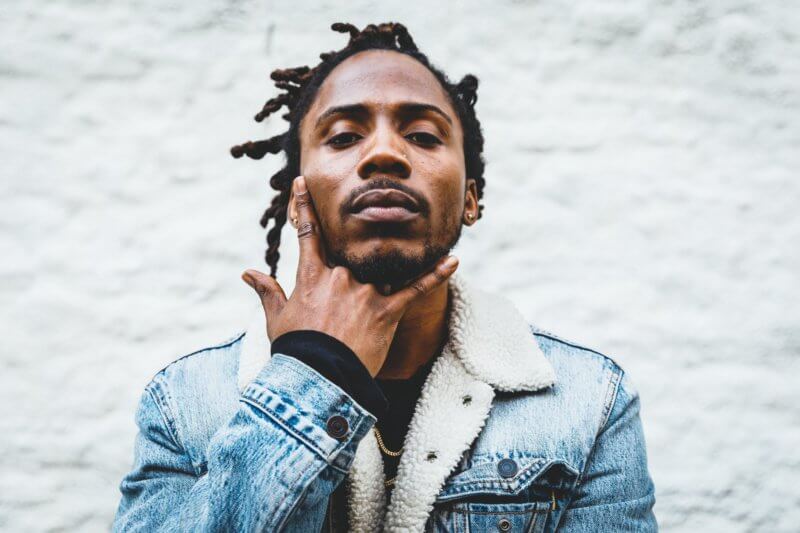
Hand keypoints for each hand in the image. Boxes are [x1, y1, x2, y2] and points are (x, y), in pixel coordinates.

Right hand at [240, 175, 458, 376]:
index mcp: (311, 276)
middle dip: (352, 264)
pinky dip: (435, 275)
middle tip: (354, 269)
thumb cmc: (295, 351)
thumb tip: (247, 272)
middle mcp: (339, 277)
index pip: (308, 234)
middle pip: (350, 255)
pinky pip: (415, 289)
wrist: (317, 379)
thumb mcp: (277, 319)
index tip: (303, 183)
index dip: (304, 207)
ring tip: (400, 261)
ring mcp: (365, 293)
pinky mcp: (386, 311)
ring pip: (381, 270)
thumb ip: (267, 291)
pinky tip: (454, 260)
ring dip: (387, 270)